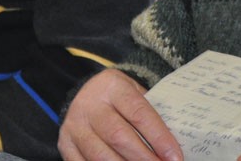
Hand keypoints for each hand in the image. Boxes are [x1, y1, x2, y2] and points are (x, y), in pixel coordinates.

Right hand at [59, 70, 181, 160]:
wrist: (88, 95)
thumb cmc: (122, 101)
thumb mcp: (137, 96)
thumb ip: (152, 118)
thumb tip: (172, 152)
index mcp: (112, 86)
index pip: (139, 114)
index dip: (159, 138)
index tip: (175, 158)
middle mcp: (89, 104)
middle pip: (118, 136)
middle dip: (144, 158)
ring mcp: (75, 125)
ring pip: (100, 155)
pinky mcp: (66, 143)